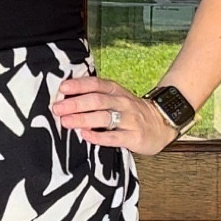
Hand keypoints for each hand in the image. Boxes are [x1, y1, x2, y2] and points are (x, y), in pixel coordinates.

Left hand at [50, 71, 180, 156]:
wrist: (162, 124)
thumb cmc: (131, 112)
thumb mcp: (117, 98)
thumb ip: (96, 96)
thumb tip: (66, 97)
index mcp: (116, 91)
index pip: (96, 84)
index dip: (79, 85)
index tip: (62, 88)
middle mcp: (123, 103)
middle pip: (97, 100)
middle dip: (76, 103)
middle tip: (58, 108)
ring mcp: (130, 119)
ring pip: (104, 117)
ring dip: (83, 118)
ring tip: (66, 121)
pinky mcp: (135, 137)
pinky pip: (115, 137)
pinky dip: (99, 137)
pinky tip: (85, 136)